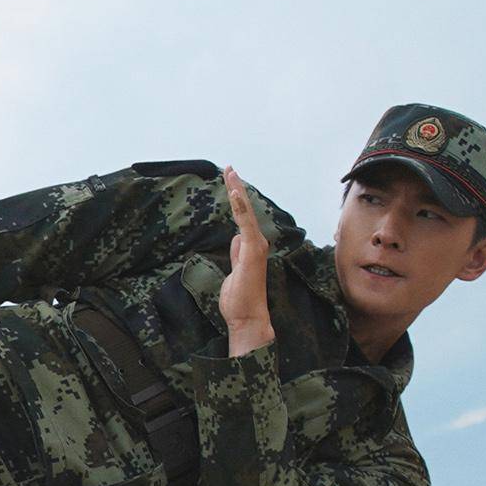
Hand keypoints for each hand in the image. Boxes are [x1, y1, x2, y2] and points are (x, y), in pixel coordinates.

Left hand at [217, 171, 277, 355]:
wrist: (248, 317)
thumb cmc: (241, 300)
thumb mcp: (234, 271)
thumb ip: (237, 254)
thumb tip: (236, 239)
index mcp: (251, 247)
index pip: (242, 217)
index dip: (236, 199)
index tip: (230, 181)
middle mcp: (256, 243)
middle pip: (245, 209)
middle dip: (237, 187)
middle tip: (229, 168)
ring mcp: (256, 246)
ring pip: (246, 212)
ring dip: (238, 191)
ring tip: (230, 172)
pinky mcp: (252, 250)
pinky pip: (245, 223)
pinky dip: (241, 207)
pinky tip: (235, 192)